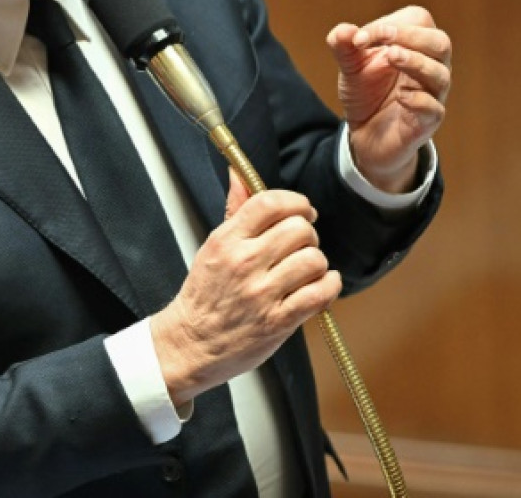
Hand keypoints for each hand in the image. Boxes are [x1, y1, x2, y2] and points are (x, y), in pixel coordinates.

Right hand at [150, 171, 340, 405]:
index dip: (295, 202)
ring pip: (313, 259)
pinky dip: (328, 285)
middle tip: (302, 244)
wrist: (192, 344)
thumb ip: (234, 209)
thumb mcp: (213, 246)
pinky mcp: (278, 321)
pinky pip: (320, 292)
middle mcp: (244, 263)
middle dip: (308, 234)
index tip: (302, 210)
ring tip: (307, 269)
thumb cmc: (204, 296)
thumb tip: (239, 175)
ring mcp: (262, 293)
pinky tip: (319, 286)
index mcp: (227, 241)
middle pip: (298, 229)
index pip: (269, 203)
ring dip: (317, 262)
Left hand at [326, 6, 451, 192]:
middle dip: (412, 37)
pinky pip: (434, 108)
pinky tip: (400, 96)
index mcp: (414, 47)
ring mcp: (431, 95)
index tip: (360, 38)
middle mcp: (429, 67)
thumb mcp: (350, 66)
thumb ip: (344, 46)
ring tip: (391, 58)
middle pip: (440, 43)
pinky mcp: (427, 122)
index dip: (392, 23)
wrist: (365, 135)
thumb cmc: (367, 92)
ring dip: (416, 62)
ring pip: (440, 74)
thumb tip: (343, 31)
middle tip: (385, 40)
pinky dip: (418, 99)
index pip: (418, 21)